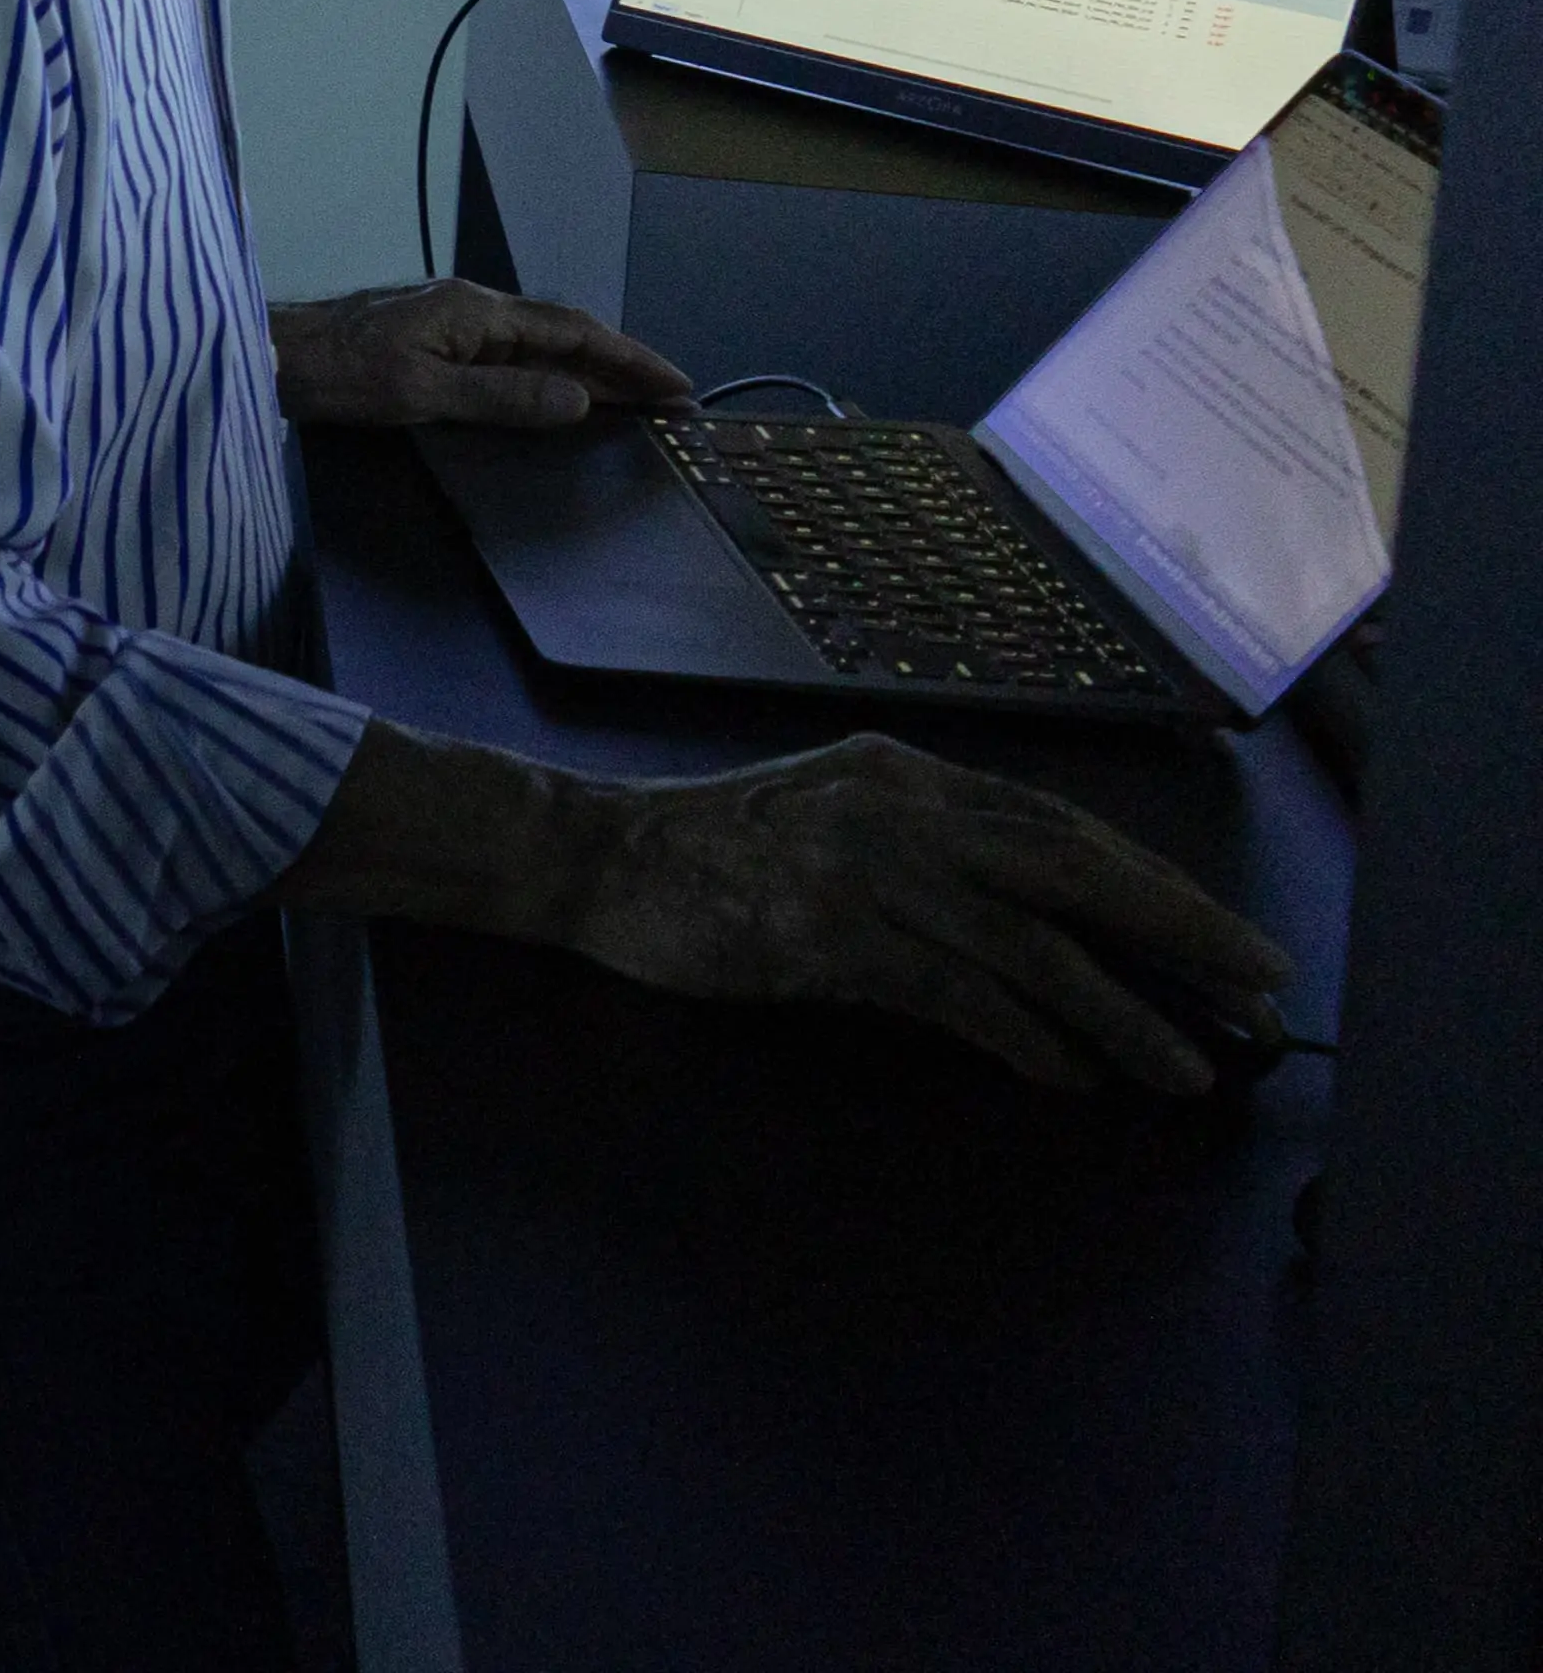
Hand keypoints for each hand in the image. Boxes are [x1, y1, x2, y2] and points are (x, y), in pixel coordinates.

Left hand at [274, 278, 684, 429]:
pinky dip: (544, 378)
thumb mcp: (422, 391)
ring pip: (536, 346)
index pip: (572, 331)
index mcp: (475, 311)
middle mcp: (470, 308)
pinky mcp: (429, 341)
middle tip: (671, 402)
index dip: (629, 359)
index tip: (676, 385)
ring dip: (585, 374)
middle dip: (620, 366)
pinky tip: (554, 400)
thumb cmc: (336, 373)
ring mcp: (448, 323)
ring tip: (632, 404)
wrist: (266, 356)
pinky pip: (507, 357)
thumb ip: (502, 396)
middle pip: (562, 335)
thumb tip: (579, 400)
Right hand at [567, 734, 1287, 1093]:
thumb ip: (923, 845)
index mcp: (908, 775)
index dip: (1157, 883)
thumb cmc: (710, 847)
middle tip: (1263, 986)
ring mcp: (864, 870)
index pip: (1063, 827)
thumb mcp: (832, 813)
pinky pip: (955, 993)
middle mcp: (900, 810)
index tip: (1228, 938)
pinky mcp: (827, 935)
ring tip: (1186, 1071)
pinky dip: (1026, 1039)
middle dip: (1181, 931)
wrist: (591, 857)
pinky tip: (1071, 1078)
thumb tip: (1037, 919)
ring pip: (1030, 942)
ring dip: (1121, 1012)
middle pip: (1073, 869)